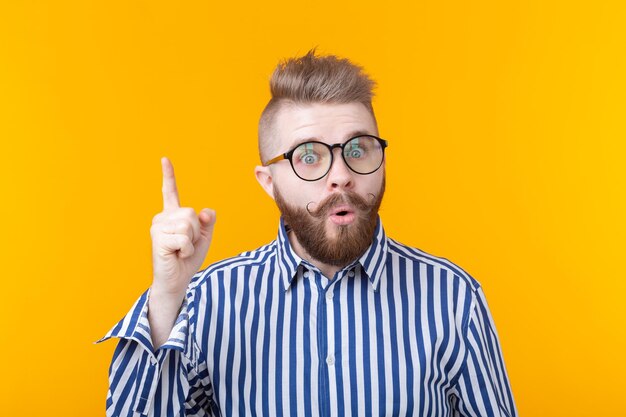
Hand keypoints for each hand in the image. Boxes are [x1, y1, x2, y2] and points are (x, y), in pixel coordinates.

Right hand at [150, 157, 215, 298]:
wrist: (177, 280)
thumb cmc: (187, 259)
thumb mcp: (204, 238)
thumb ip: (207, 222)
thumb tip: (206, 211)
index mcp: (172, 215)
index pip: (170, 192)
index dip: (169, 175)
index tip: (164, 158)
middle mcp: (162, 218)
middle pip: (191, 212)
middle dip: (196, 232)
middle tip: (186, 245)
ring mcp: (158, 227)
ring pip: (188, 224)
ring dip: (191, 241)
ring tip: (181, 250)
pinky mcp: (158, 238)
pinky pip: (184, 238)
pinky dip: (187, 249)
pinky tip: (177, 254)